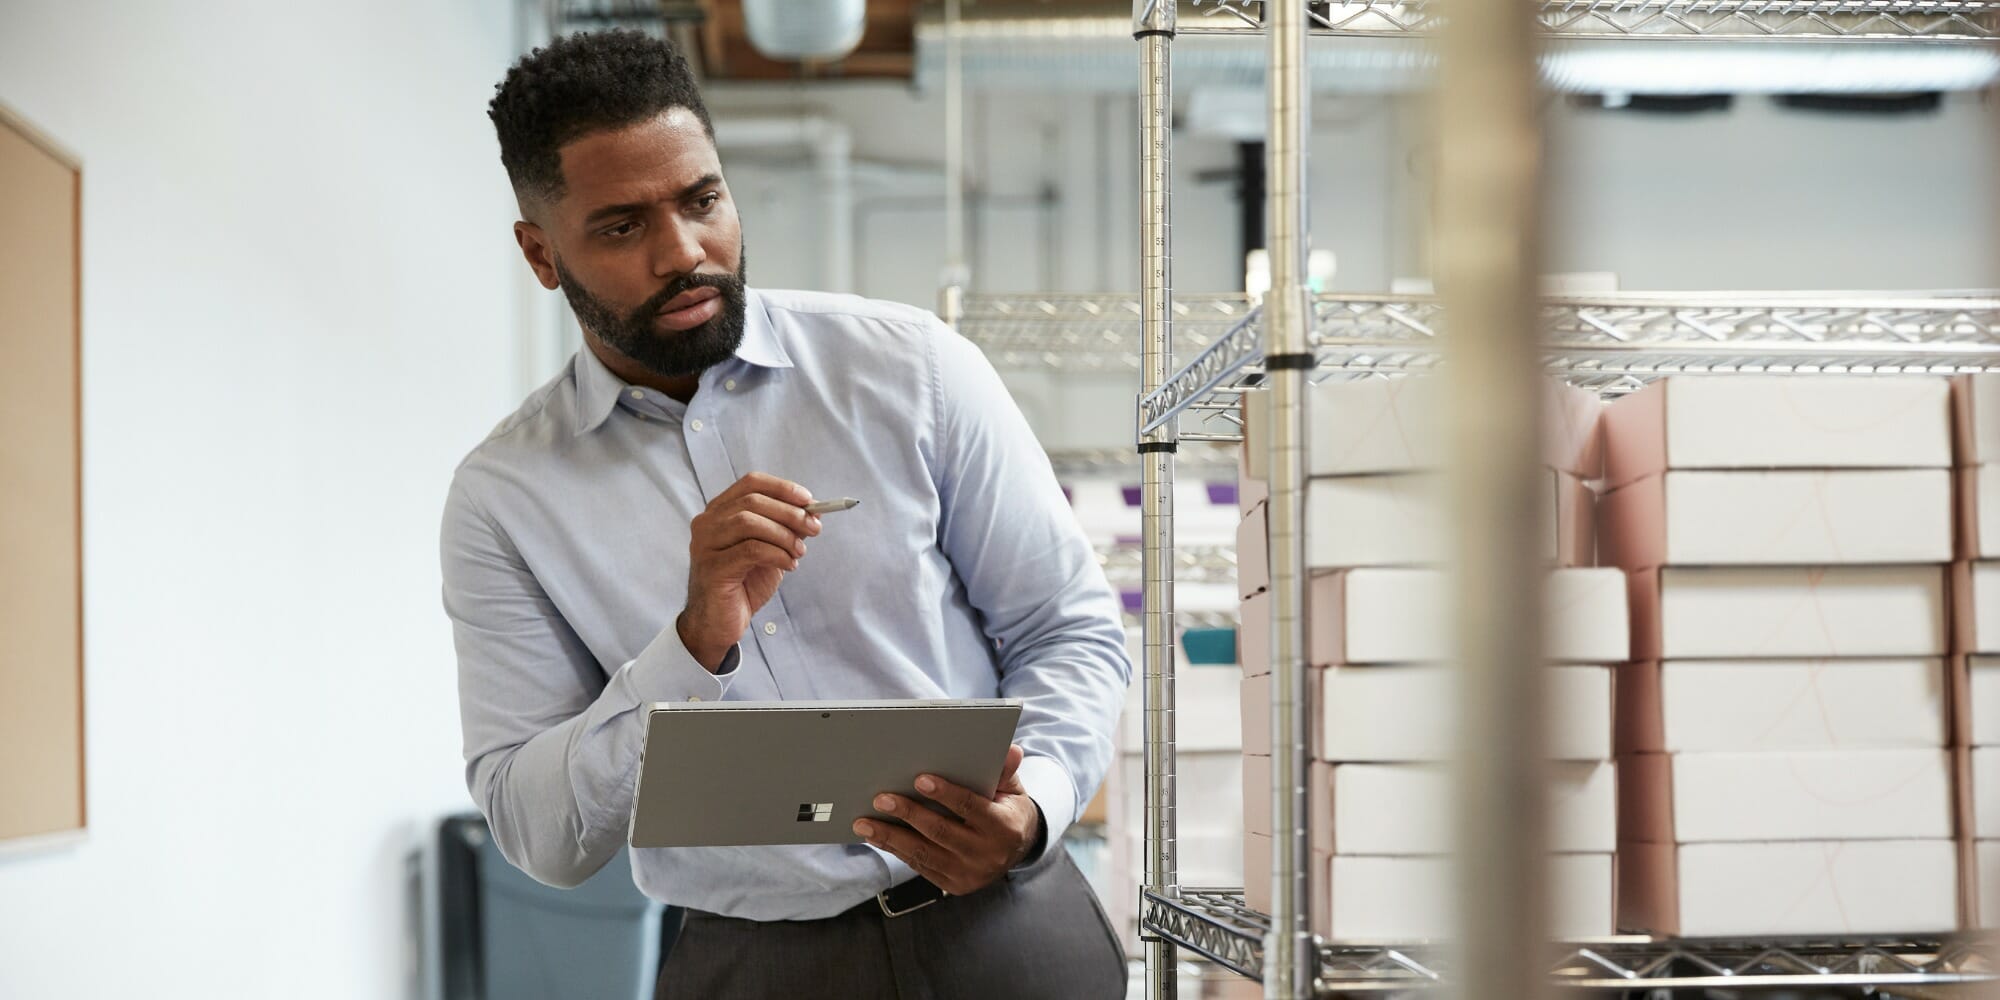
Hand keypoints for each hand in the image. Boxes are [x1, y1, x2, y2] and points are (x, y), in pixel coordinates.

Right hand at [676, 473, 820, 670]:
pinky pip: (750, 550)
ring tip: (799, 552)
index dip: (782, 488)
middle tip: (814, 528)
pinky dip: (777, 554)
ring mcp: (705, 544)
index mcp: (719, 512)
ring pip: (749, 522)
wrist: (719, 623)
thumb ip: (785, 529)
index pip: (751, 483)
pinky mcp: (712, 567)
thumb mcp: (770, 550)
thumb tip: (812, 512)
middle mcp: (707, 523)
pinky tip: (789, 565)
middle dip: (789, 513)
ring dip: (783, 534)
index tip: (809, 500)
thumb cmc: (743, 584)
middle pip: (752, 501)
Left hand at [853, 745, 1042, 896]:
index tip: (920, 779)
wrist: (1016, 852)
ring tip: (864, 823)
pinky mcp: (953, 885)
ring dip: (890, 838)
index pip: (971, 807)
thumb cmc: (1008, 811)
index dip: (946, 794)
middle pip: (941, 832)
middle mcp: (986, 854)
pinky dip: (895, 850)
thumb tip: (1011, 750)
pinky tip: (876, 837)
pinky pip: (919, 866)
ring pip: (924, 853)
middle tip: (881, 799)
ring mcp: (968, 874)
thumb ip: (1005, 772)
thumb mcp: (1011, 790)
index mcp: (1005, 828)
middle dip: (908, 814)